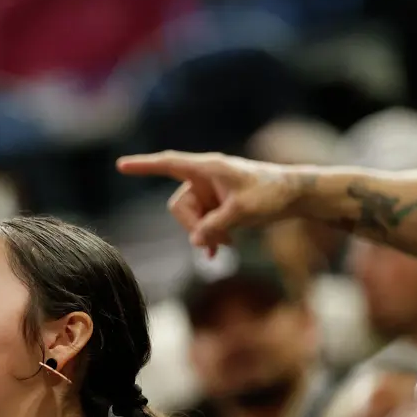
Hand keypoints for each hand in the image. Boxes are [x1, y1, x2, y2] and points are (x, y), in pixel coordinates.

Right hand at [117, 151, 307, 253]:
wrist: (295, 195)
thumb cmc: (272, 193)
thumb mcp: (244, 211)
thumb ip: (216, 226)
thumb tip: (196, 242)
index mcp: (207, 168)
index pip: (168, 164)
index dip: (144, 166)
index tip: (121, 166)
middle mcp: (204, 178)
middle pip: (179, 206)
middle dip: (194, 227)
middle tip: (216, 244)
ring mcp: (209, 192)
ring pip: (190, 219)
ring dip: (205, 234)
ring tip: (228, 246)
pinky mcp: (216, 204)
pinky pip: (201, 223)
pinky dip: (209, 236)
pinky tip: (220, 251)